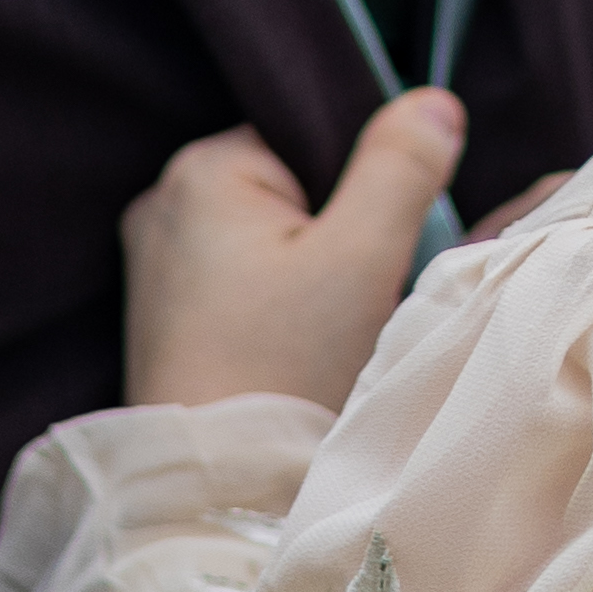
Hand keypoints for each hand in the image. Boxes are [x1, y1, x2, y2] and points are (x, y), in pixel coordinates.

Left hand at [121, 95, 467, 409]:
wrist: (218, 489)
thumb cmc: (283, 368)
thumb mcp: (360, 257)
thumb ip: (400, 168)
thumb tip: (433, 102)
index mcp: (205, 169)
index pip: (309, 132)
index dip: (362, 176)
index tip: (383, 235)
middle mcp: (165, 204)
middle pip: (292, 186)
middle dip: (338, 227)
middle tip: (363, 289)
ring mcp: (159, 264)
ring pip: (272, 238)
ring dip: (313, 268)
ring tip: (331, 324)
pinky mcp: (168, 316)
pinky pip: (244, 281)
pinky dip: (283, 302)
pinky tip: (302, 344)